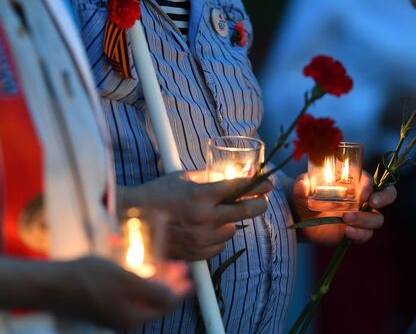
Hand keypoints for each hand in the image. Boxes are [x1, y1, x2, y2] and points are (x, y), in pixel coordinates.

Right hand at [47, 256, 189, 329]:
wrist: (51, 283)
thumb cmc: (88, 279)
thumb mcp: (126, 281)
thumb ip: (153, 291)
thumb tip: (174, 297)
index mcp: (133, 317)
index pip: (166, 305)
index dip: (180, 289)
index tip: (191, 277)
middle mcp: (124, 320)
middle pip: (155, 302)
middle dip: (170, 283)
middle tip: (180, 267)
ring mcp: (113, 313)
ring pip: (142, 297)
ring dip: (156, 281)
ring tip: (165, 265)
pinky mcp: (103, 305)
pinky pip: (129, 295)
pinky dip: (140, 282)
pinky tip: (141, 269)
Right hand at [119, 171, 270, 259]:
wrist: (130, 221)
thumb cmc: (156, 195)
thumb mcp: (182, 178)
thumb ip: (209, 178)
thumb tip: (233, 177)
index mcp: (200, 195)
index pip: (239, 187)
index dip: (258, 184)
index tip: (268, 183)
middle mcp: (204, 218)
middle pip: (247, 211)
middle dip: (259, 203)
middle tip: (262, 200)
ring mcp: (201, 238)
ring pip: (233, 229)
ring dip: (229, 221)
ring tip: (213, 215)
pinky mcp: (197, 253)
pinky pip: (220, 244)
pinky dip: (217, 236)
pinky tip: (204, 229)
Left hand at [293, 171, 395, 244]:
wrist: (301, 217)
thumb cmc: (305, 195)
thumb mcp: (300, 188)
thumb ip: (302, 185)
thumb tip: (304, 185)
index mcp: (353, 181)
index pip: (370, 180)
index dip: (369, 185)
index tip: (361, 193)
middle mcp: (362, 198)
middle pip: (387, 195)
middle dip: (385, 197)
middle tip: (372, 202)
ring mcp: (361, 216)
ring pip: (377, 219)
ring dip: (365, 220)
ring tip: (345, 218)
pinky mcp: (356, 232)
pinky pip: (365, 235)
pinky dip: (359, 234)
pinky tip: (346, 231)